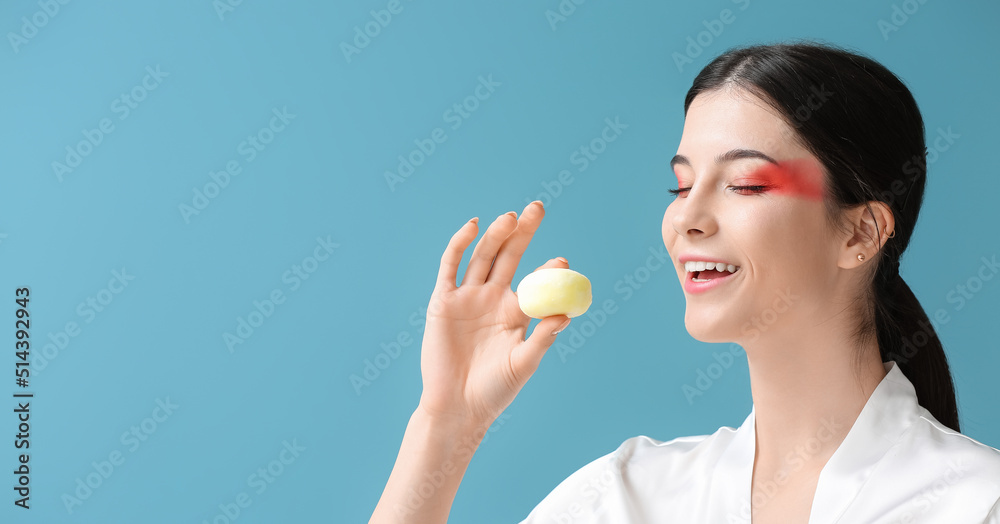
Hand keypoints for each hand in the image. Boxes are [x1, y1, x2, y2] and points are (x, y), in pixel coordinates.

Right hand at [416, 200, 571, 427]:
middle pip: (509, 257)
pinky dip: (461, 243)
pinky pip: (451, 266)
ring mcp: (467, 297)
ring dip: (497, 235)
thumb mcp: (524, 364)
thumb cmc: (494, 391)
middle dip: (523, 232)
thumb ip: (542, 338)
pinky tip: (475, 225)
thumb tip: (566, 314)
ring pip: (483, 256)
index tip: (562, 262)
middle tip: (538, 208)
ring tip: (512, 216)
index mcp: (515, 313)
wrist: (457, 407)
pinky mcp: (443, 300)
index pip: (535, 282)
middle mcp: (492, 299)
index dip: (548, 269)